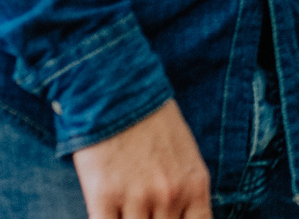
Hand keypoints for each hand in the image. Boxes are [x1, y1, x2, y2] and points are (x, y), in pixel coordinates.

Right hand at [72, 100, 210, 218]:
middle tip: (144, 213)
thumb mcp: (185, 156)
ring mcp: (137, 198)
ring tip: (126, 210)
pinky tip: (107, 213)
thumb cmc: (153, 123)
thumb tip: (179, 217)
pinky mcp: (104, 197)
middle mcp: (170, 195)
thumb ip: (185, 191)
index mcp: (194, 185)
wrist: (118, 91)